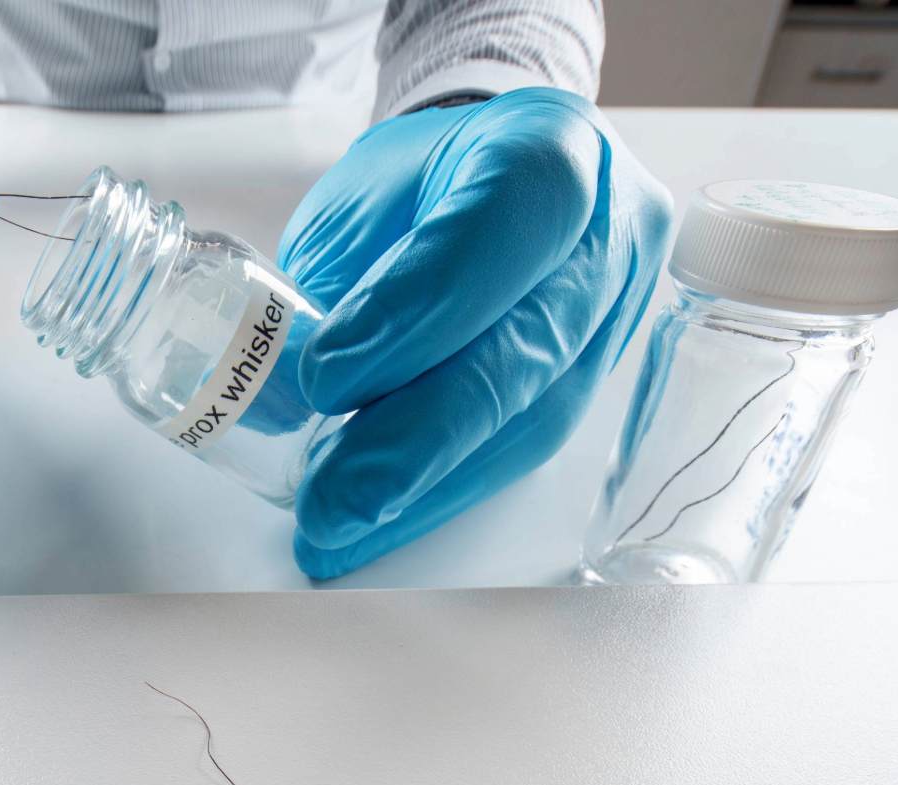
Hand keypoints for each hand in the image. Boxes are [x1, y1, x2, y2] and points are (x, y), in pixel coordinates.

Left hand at [278, 87, 672, 577]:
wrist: (496, 180)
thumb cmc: (425, 182)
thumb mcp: (362, 202)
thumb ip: (334, 286)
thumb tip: (280, 396)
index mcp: (549, 147)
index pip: (503, 223)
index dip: (418, 308)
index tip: (325, 377)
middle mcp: (608, 230)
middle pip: (531, 346)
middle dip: (420, 435)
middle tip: (332, 495)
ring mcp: (618, 312)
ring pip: (535, 418)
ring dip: (428, 486)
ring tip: (339, 525)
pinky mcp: (598, 381)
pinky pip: (523, 451)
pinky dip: (440, 496)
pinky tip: (376, 525)